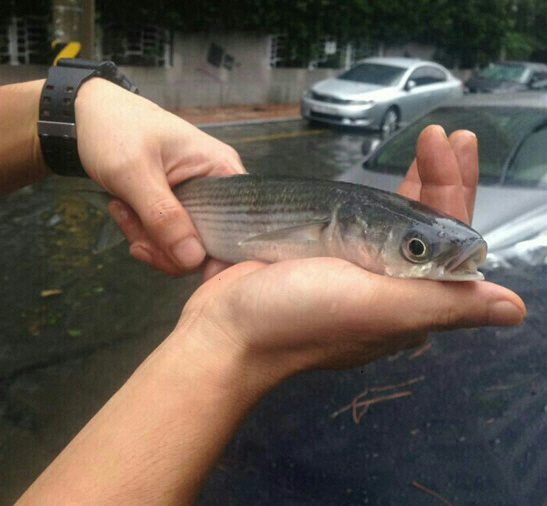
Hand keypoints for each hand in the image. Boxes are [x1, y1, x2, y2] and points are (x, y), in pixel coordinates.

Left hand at [74, 78, 244, 274]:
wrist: (90, 115)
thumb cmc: (116, 129)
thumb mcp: (134, 172)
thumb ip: (163, 216)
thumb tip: (193, 260)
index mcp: (222, 171)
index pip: (238, 227)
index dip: (216, 254)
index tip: (178, 262)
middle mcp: (219, 188)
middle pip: (211, 242)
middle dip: (170, 249)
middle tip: (136, 237)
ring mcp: (198, 199)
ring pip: (186, 245)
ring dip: (151, 241)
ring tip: (122, 212)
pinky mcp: (179, 206)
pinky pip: (171, 236)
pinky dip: (146, 234)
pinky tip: (124, 212)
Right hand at [173, 125, 524, 389]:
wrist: (225, 328)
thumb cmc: (299, 316)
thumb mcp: (376, 309)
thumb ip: (443, 304)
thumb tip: (514, 311)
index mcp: (410, 303)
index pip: (450, 242)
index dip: (456, 191)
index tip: (453, 143)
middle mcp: (389, 292)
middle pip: (427, 230)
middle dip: (440, 180)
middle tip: (446, 135)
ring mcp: (353, 276)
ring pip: (394, 225)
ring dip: (413, 185)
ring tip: (428, 144)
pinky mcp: (322, 263)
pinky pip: (359, 226)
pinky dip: (373, 199)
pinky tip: (379, 179)